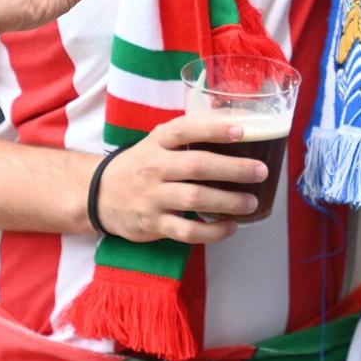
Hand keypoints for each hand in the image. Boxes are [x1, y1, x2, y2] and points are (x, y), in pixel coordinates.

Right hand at [93, 114, 268, 243]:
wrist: (99, 196)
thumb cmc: (141, 165)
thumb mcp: (156, 143)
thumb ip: (188, 138)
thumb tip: (238, 129)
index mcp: (158, 141)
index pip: (186, 129)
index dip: (214, 129)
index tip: (241, 131)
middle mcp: (155, 167)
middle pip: (197, 166)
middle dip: (233, 169)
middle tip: (260, 172)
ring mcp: (153, 197)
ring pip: (195, 198)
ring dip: (228, 201)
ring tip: (251, 202)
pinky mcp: (154, 224)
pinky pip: (187, 231)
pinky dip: (213, 231)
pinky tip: (230, 227)